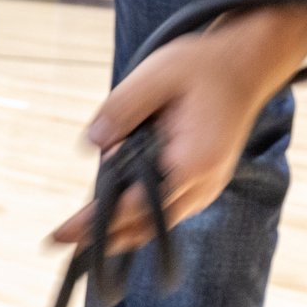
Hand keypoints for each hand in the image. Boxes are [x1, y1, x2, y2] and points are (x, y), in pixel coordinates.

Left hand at [51, 18, 292, 253]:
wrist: (248, 64)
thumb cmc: (203, 67)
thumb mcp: (157, 74)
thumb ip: (121, 109)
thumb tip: (94, 144)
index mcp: (192, 162)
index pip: (135, 206)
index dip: (97, 222)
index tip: (64, 233)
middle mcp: (203, 185)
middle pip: (145, 226)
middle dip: (102, 237)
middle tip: (59, 241)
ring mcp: (206, 188)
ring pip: (157, 225)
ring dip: (120, 234)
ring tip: (78, 242)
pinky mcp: (203, 184)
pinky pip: (167, 212)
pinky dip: (138, 220)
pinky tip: (110, 222)